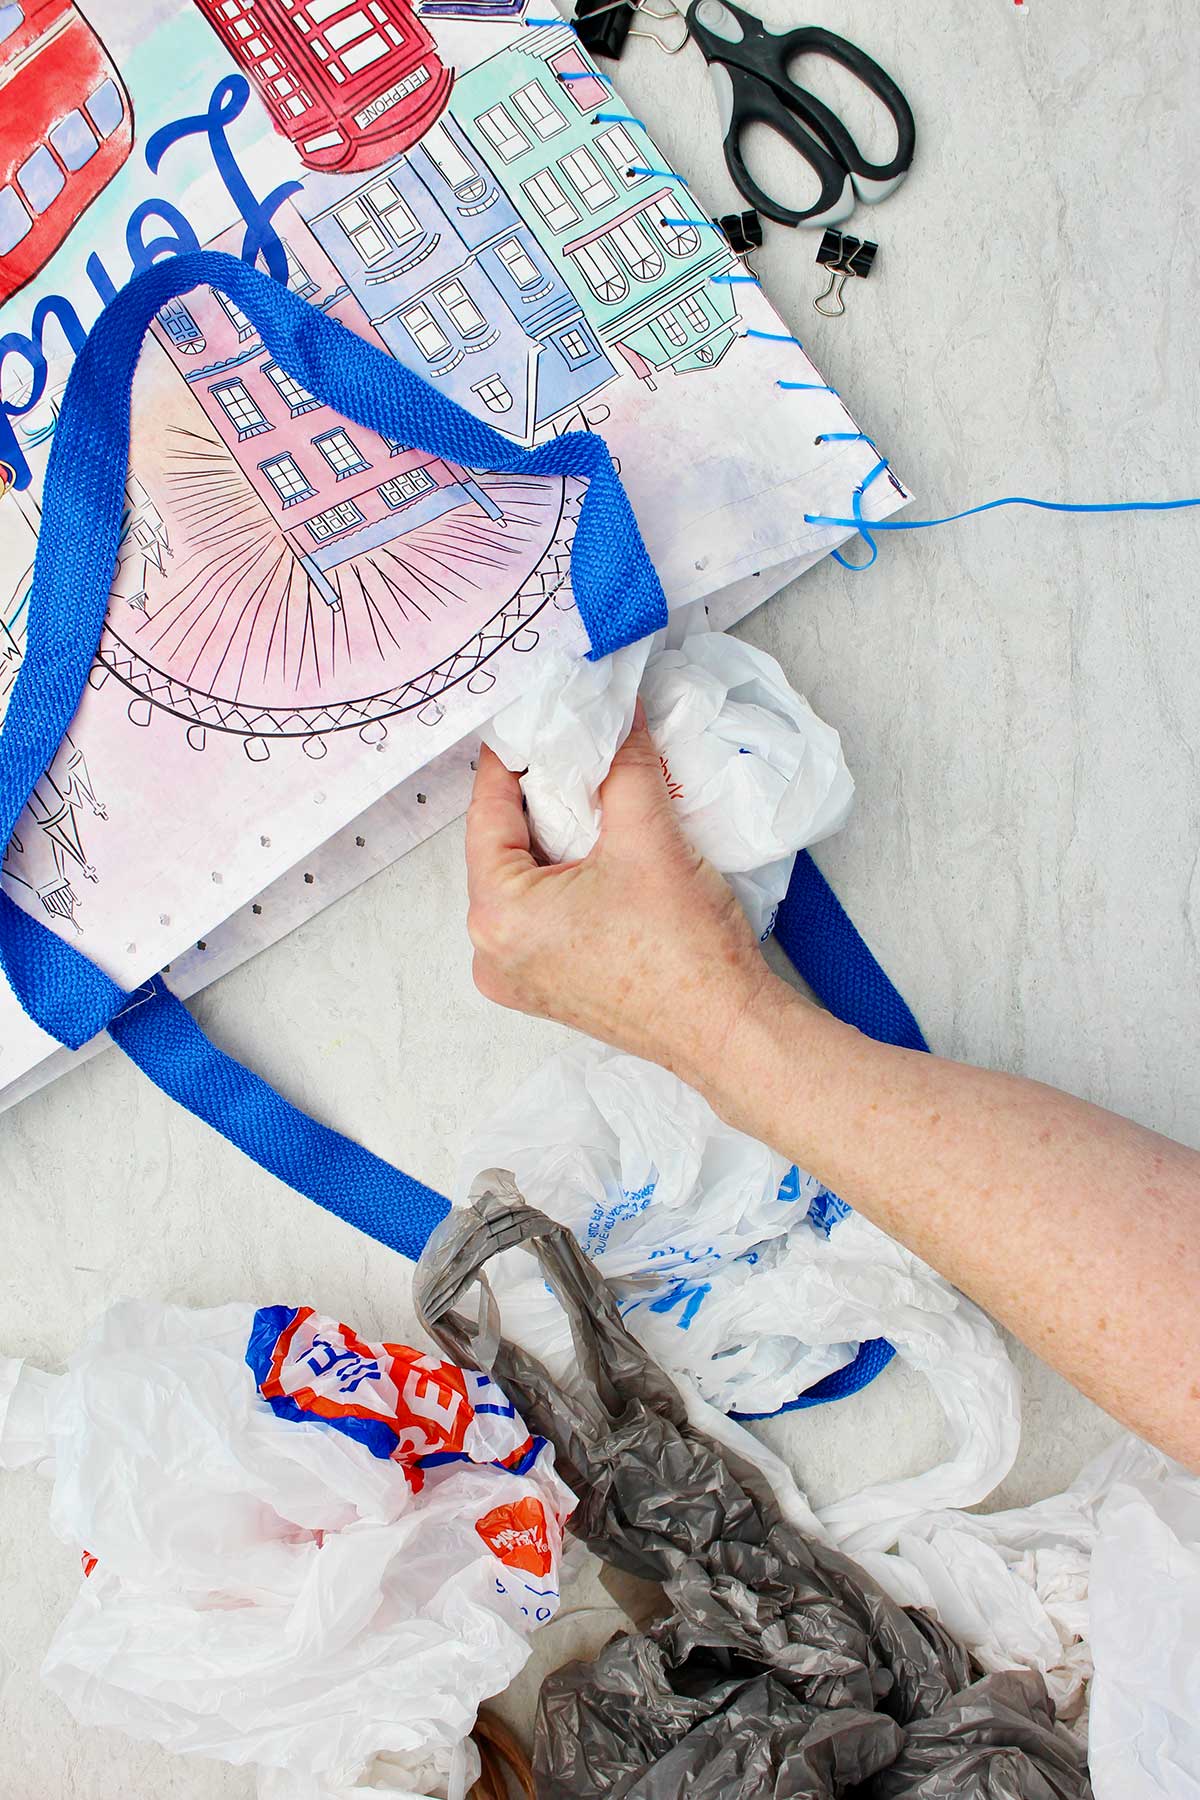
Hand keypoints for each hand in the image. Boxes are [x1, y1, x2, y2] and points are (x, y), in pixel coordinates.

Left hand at [465, 705, 775, 1089]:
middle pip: (502, 849)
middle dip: (539, 800)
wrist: (726, 1030)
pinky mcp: (548, 990)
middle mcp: (491, 953)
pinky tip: (600, 857)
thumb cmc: (685, 953)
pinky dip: (564, 882)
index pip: (487, 813)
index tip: (531, 721)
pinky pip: (541, 917)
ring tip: (594, 802)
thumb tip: (619, 716)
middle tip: (572, 754)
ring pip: (523, 883)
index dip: (512, 760)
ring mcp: (518, 978)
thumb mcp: (649, 838)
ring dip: (555, 842)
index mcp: (498, 916)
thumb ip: (625, 765)